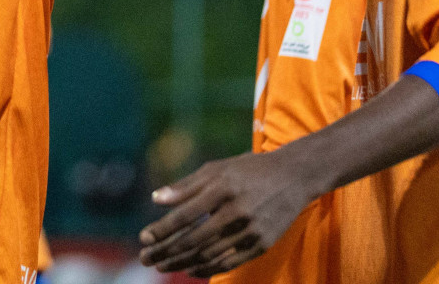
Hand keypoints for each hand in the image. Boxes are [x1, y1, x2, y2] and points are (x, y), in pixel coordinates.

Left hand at [136, 146, 313, 276]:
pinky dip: (208, 268)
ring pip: (210, 254)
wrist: (294, 176)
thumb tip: (155, 199)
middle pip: (195, 239)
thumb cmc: (248, 170)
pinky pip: (230, 262)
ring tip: (162, 266)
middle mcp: (237, 211)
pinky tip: (191, 270)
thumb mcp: (216, 169)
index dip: (163, 228)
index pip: (186, 214)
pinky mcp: (263, 244)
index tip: (143, 237)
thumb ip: (186, 186)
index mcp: (223, 188)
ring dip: (183, 263)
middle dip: (166, 251)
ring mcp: (252, 230)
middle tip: (146, 259)